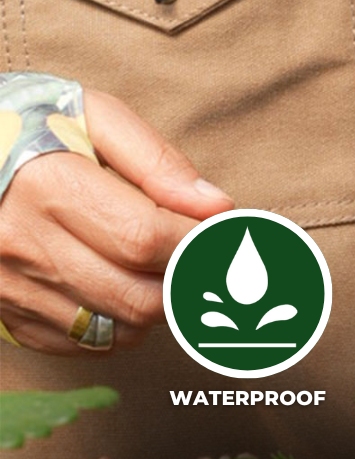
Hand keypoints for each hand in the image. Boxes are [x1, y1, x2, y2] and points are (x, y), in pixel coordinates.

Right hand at [0, 89, 232, 353]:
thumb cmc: (33, 123)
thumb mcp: (94, 115)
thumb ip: (157, 160)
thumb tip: (216, 206)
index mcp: (47, 185)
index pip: (144, 237)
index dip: (198, 240)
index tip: (227, 230)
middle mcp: (21, 245)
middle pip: (135, 294)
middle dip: (187, 278)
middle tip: (207, 251)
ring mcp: (9, 287)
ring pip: (116, 327)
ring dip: (161, 305)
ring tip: (170, 263)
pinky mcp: (5, 314)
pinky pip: (83, 343)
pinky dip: (123, 323)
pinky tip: (130, 283)